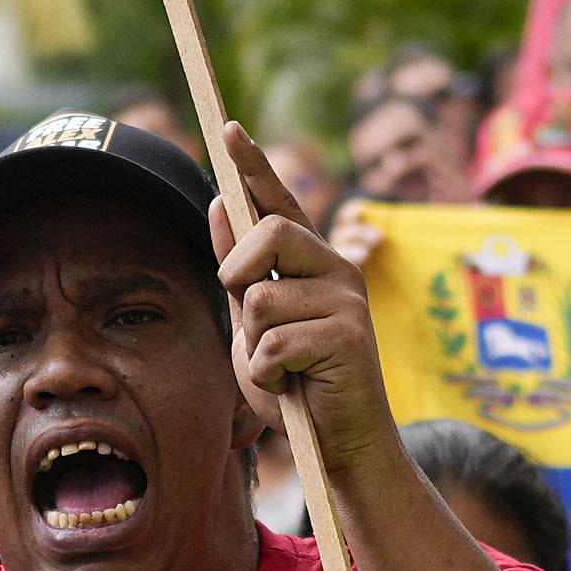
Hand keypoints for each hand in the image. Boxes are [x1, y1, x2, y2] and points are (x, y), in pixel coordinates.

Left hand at [214, 128, 397, 481]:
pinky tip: (293, 387)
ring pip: (260, 300)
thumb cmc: (296, 384)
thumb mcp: (253, 324)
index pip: (278, 202)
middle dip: (239, 274)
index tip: (228, 127)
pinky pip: (274, 345)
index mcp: (312, 262)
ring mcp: (347, 300)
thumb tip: (220, 201)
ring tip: (282, 368)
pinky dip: (268, 376)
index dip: (254, 164)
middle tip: (249, 316)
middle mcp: (336, 269)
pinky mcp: (350, 336)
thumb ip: (240, 270)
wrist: (339, 443)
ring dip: (253, 346)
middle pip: (269, 233)